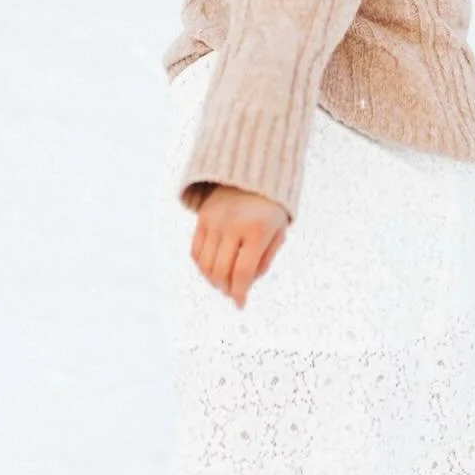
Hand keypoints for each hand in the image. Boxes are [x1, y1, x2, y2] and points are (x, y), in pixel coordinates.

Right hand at [191, 184, 289, 308]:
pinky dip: (202, 266)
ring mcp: (214, 220)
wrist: (255, 170)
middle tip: (233, 293)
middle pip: (221, 271)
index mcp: (256, 230)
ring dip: (212, 280)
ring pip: (205, 264)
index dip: (240, 293)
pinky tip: (212, 269)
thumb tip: (244, 285)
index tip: (241, 304)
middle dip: (227, 289)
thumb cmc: (271, 208)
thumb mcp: (279, 232)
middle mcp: (232, 225)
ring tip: (223, 282)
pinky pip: (195, 251)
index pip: (242, 272)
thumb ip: (264, 260)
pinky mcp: (202, 217)